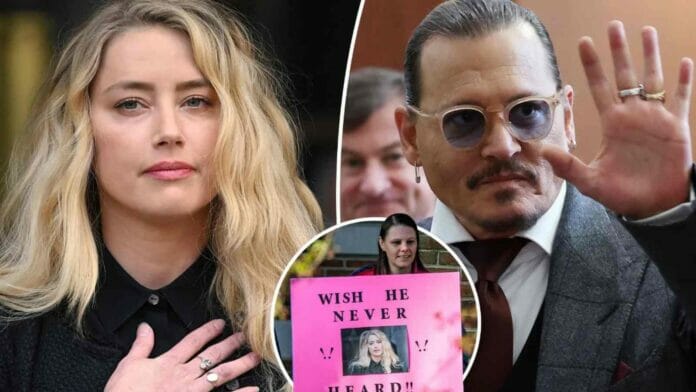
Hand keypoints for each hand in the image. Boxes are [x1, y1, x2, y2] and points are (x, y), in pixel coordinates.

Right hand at [105, 319, 260, 391]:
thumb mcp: (128, 365)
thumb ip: (141, 345)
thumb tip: (145, 327)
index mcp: (168, 363)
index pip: (193, 341)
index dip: (208, 331)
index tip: (221, 323)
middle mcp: (184, 375)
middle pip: (212, 356)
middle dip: (230, 345)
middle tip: (245, 337)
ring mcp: (191, 391)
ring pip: (221, 375)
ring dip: (240, 365)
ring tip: (255, 358)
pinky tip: (253, 389)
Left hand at [542, 21, 692, 218]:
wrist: (653, 206)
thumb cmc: (622, 194)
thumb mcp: (590, 181)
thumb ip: (567, 166)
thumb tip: (540, 152)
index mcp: (612, 123)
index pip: (598, 87)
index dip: (592, 65)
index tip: (584, 42)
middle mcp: (632, 115)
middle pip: (624, 75)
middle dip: (618, 51)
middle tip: (613, 26)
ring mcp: (655, 118)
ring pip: (652, 79)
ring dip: (650, 56)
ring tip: (646, 31)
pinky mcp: (675, 126)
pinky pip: (680, 98)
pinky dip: (683, 81)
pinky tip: (685, 62)